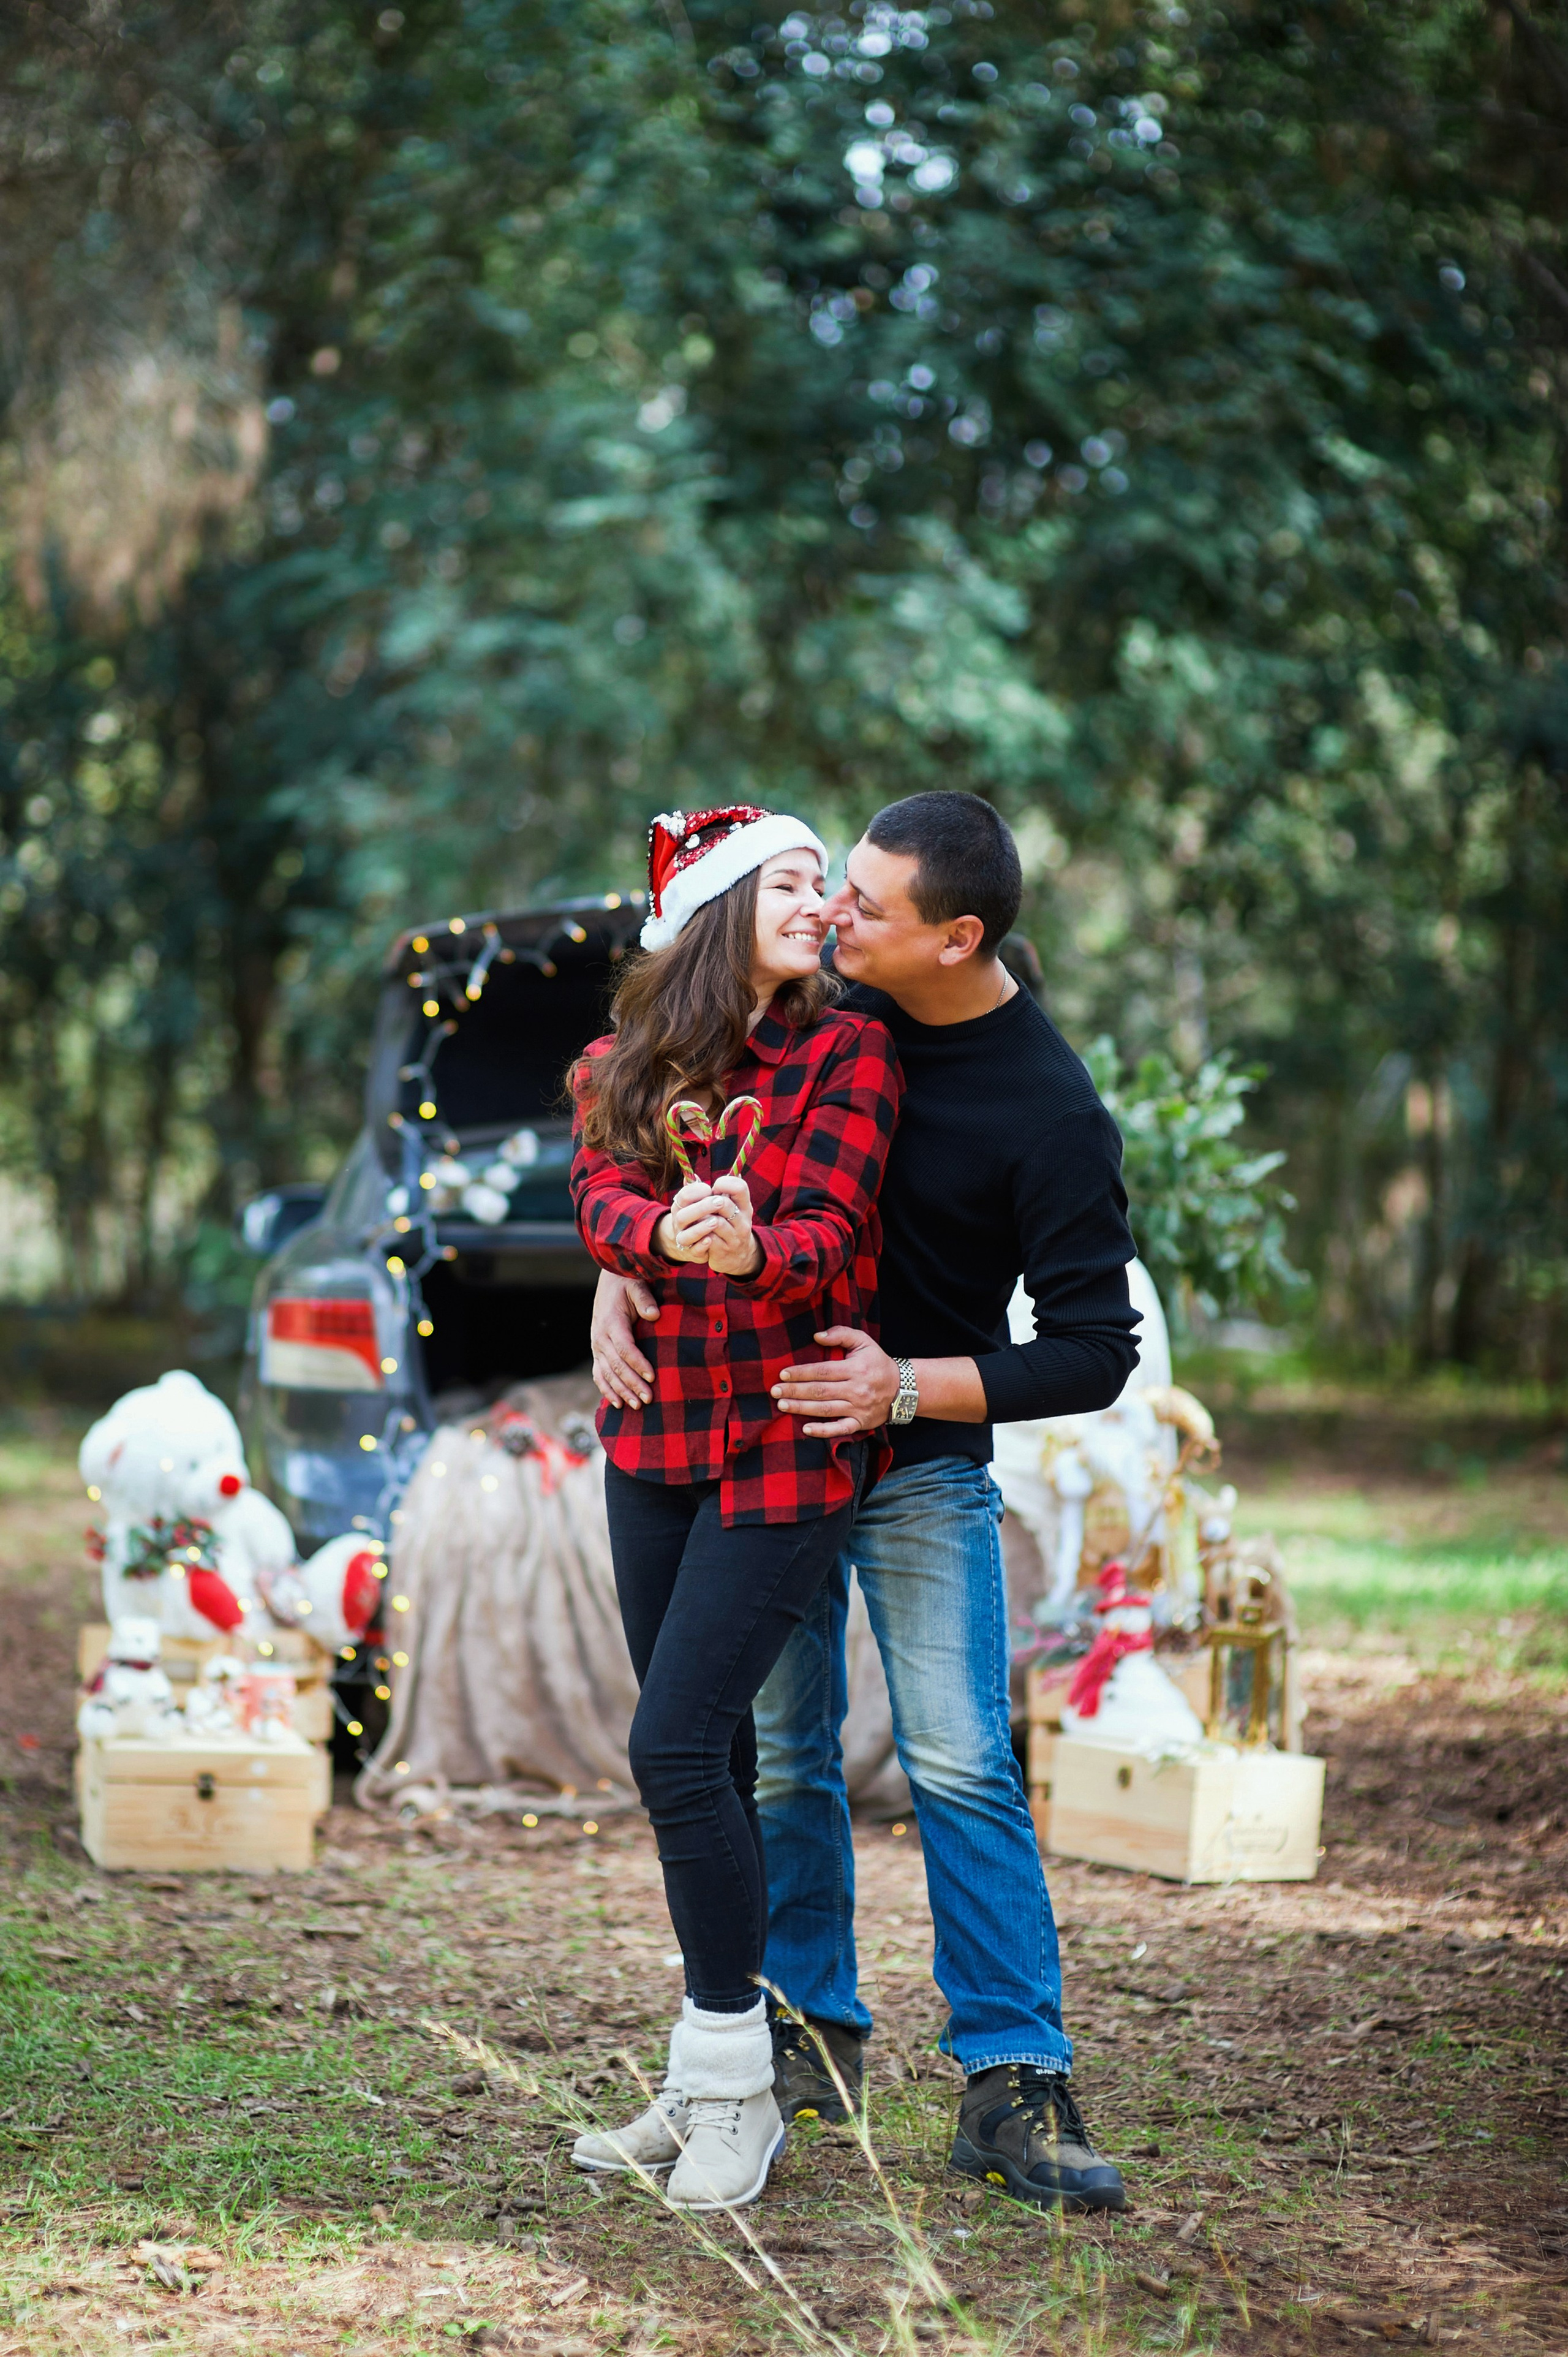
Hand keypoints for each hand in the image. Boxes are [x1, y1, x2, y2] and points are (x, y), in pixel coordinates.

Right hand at [591, 1270, 658, 1408]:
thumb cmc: (627, 1283)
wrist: (609, 1281)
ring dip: (621, 1391)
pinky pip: (599, 1375)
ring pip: (607, 1374)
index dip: (638, 1364)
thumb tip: (655, 1315)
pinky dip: (606, 1390)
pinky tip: (617, 1404)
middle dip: (632, 1384)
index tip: (652, 1376)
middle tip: (648, 1399)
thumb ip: (644, 1299)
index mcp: (611, 1322)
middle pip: (616, 1366)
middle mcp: (600, 1337)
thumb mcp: (636, 1285)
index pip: (625, 1348)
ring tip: (636, 1407)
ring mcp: (596, 1346)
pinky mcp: (597, 1352)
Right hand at [656, 1178, 728, 1265]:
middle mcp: (679, 1222)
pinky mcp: (692, 1252)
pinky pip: (694, 1250)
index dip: (696, 1191)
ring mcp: (684, 1237)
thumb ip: (700, 1189)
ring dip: (701, 1227)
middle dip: (702, 1208)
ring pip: (686, 1234)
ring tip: (716, 1221)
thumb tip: (696, 1175)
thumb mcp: (701, 1200)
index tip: (710, 1188)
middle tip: (720, 1202)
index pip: (684, 1196)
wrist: (694, 1241)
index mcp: (681, 1206)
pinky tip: (710, 1240)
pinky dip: (701, 1245)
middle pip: (683, 1214)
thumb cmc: (701, 1215)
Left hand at [702, 1175, 761, 1279]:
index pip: (740, 1187)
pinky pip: (708, 1239)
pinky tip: (696, 1232)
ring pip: (714, 1222)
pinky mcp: (723, 1251)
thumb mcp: (731, 1209)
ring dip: (700, 1218)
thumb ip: (715, 1192)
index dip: (724, 1183)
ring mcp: (734, 1237)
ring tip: (695, 1218)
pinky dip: (699, 1234)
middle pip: (723, 1203)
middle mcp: (742, 1221)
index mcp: (744, 1207)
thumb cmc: (729, 1226)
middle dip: (705, 1201)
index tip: (713, 1188)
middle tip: (699, 1204)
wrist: (738, 1258)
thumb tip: (692, 1177)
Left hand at [772, 1327, 899, 1438]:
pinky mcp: (861, 1423)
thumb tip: (816, 1337)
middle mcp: (857, 1389)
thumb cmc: (877, 1362)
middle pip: (820, 1391)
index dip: (802, 1373)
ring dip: (801, 1408)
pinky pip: (840, 1429)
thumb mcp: (864, 1341)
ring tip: (782, 1405)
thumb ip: (841, 1334)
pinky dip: (823, 1431)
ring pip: (825, 1409)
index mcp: (856, 1369)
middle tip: (774, 1391)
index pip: (823, 1371)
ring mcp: (858, 1408)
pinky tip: (805, 1429)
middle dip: (795, 1391)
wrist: (902, 1388)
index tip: (783, 1374)